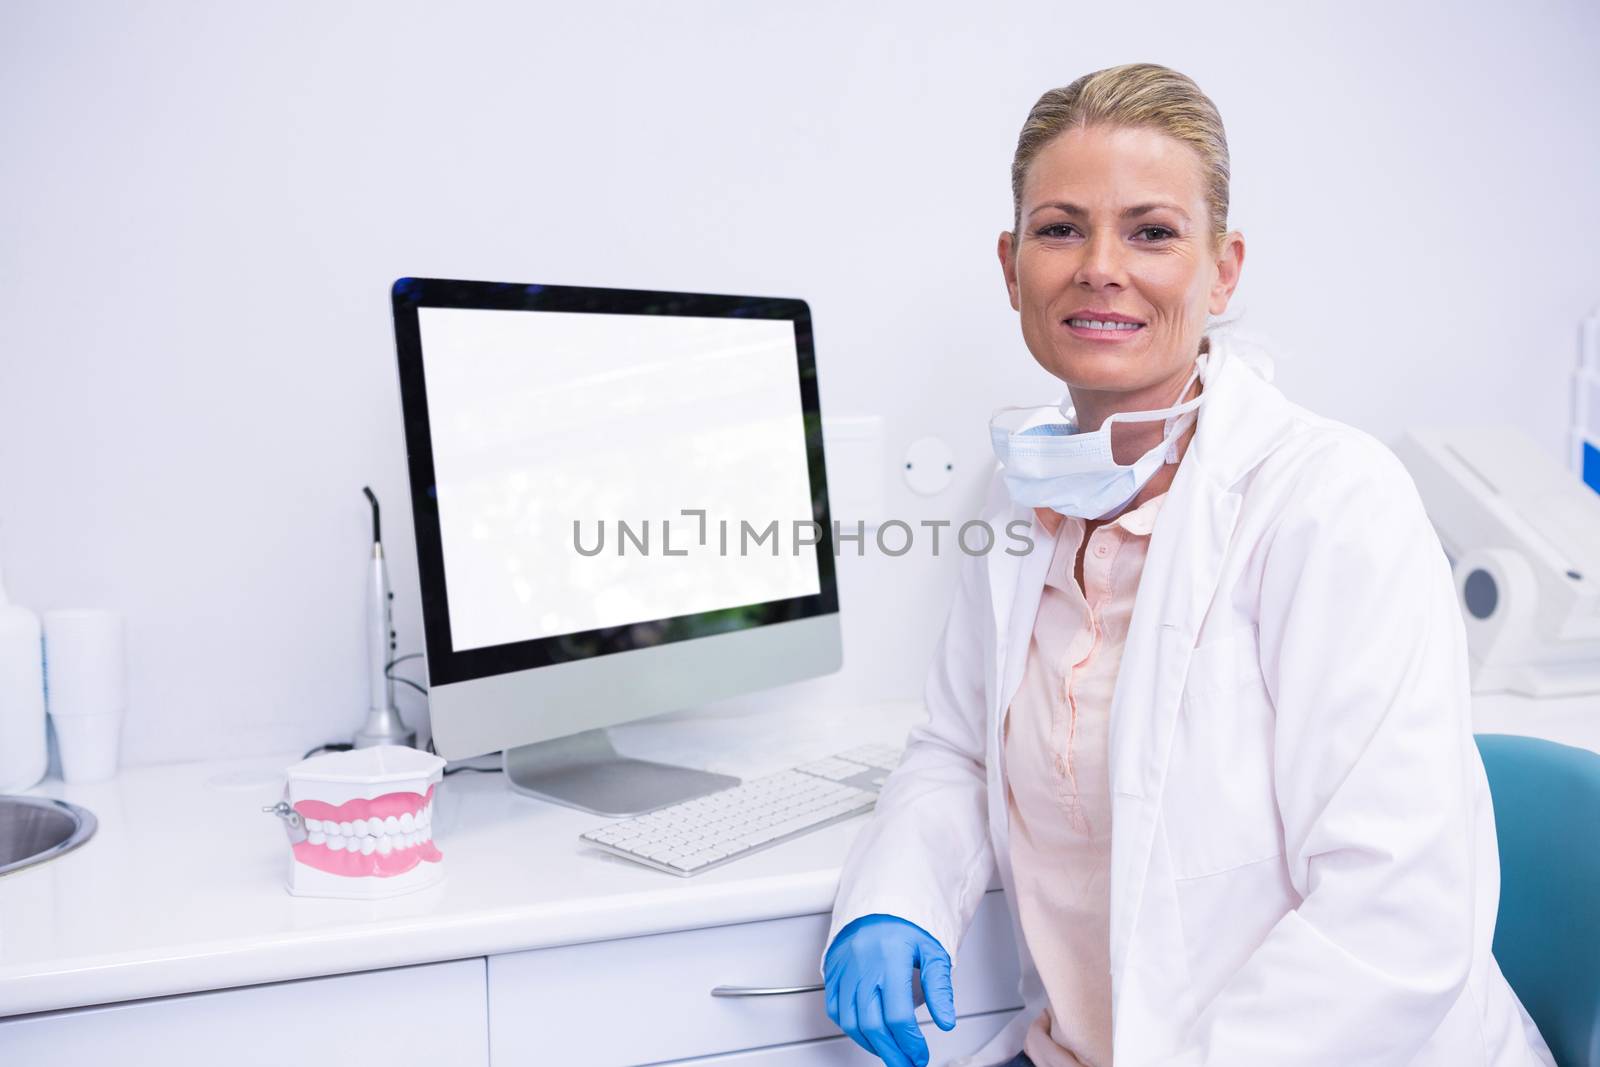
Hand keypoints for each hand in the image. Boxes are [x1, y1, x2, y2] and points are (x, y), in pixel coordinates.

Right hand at [824, 913, 956, 1066]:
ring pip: (852, 1022)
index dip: (911, 1043)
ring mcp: (845, 970)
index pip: (899, 1015)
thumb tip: (947, 1021)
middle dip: (893, 1053)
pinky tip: (867, 1035)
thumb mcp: (932, 950)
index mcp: (890, 959)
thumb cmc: (906, 925)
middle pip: (874, 1025)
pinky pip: (835, 1010)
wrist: (878, 904)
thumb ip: (940, 987)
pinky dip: (851, 1029)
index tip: (920, 1055)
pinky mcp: (833, 973)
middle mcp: (863, 966)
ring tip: (890, 1053)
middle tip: (907, 1064)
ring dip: (872, 1045)